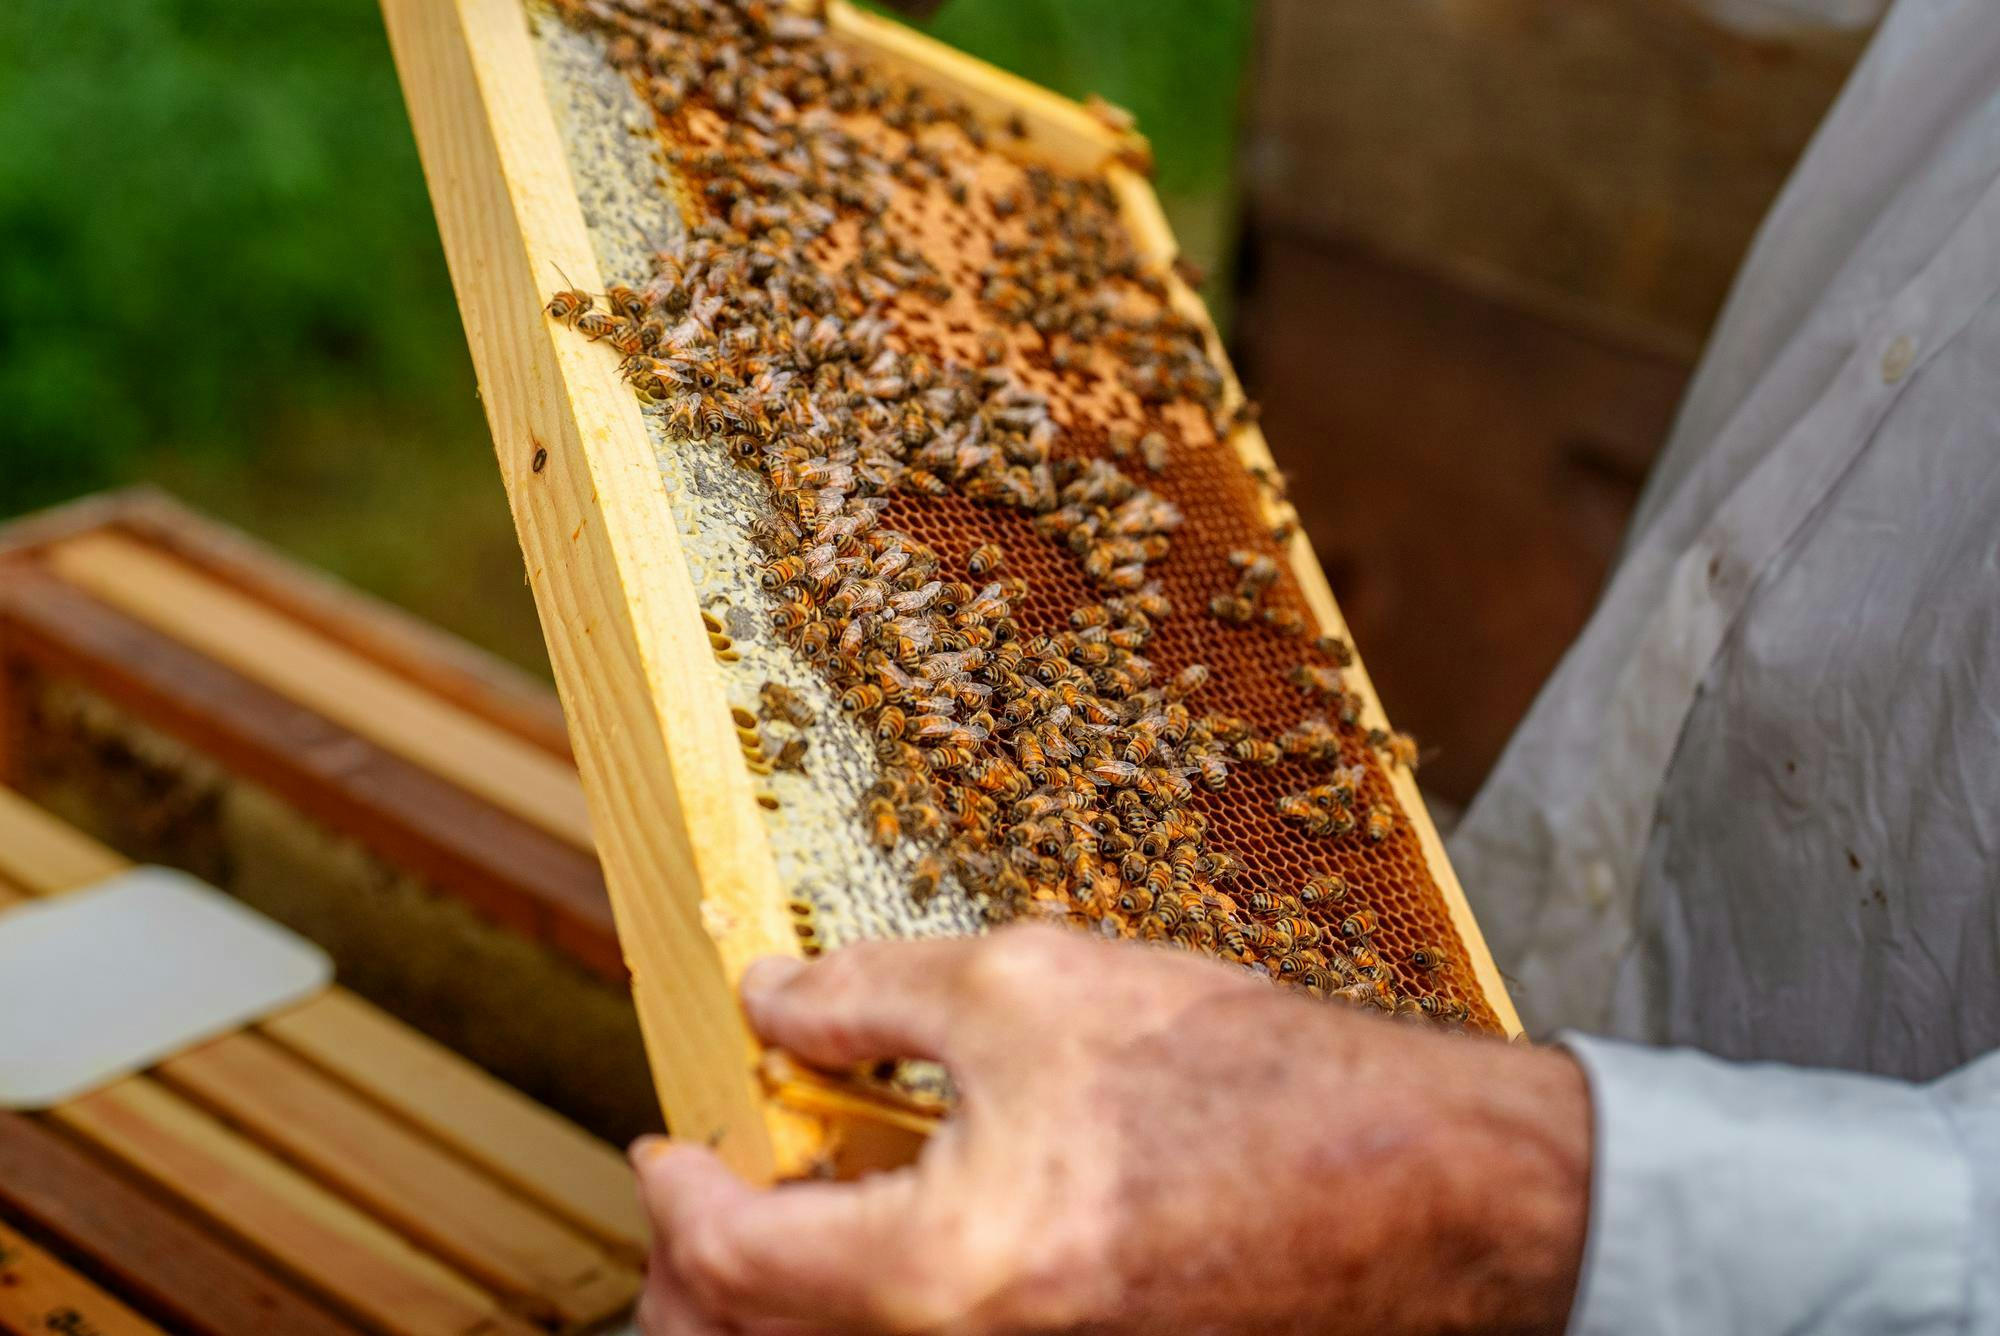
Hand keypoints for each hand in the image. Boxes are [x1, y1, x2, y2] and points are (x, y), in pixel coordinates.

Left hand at [632, 924, 1589, 1334]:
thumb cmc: (1247, 1079)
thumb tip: (771, 1002)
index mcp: (945, 1272)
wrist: (1419, 1186)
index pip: (735, 1262)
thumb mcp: (1032, 986)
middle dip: (698, 1287)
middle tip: (690, 1209)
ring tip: (772, 1220)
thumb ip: (869, 996)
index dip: (676, 1191)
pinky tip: (882, 1235)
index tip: (662, 1144)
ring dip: (780, 1301)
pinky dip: (870, 1303)